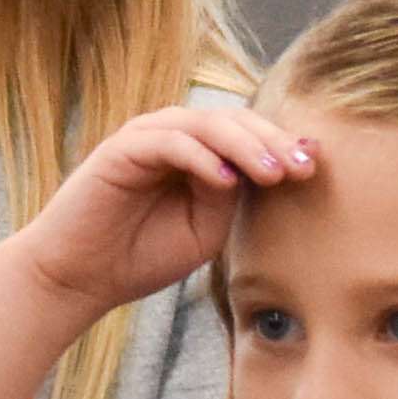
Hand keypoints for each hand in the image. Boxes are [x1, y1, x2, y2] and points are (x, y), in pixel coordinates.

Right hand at [5, 100, 304, 314]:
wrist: (80, 278)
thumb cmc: (141, 256)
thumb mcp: (205, 229)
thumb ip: (233, 197)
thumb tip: (273, 167)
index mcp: (198, 153)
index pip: (247, 135)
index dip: (283, 144)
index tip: (317, 166)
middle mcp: (174, 136)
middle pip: (234, 120)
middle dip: (273, 140)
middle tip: (304, 165)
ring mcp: (147, 137)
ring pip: (206, 124)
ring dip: (245, 145)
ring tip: (275, 171)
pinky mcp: (121, 149)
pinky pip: (170, 142)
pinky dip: (201, 157)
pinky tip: (226, 179)